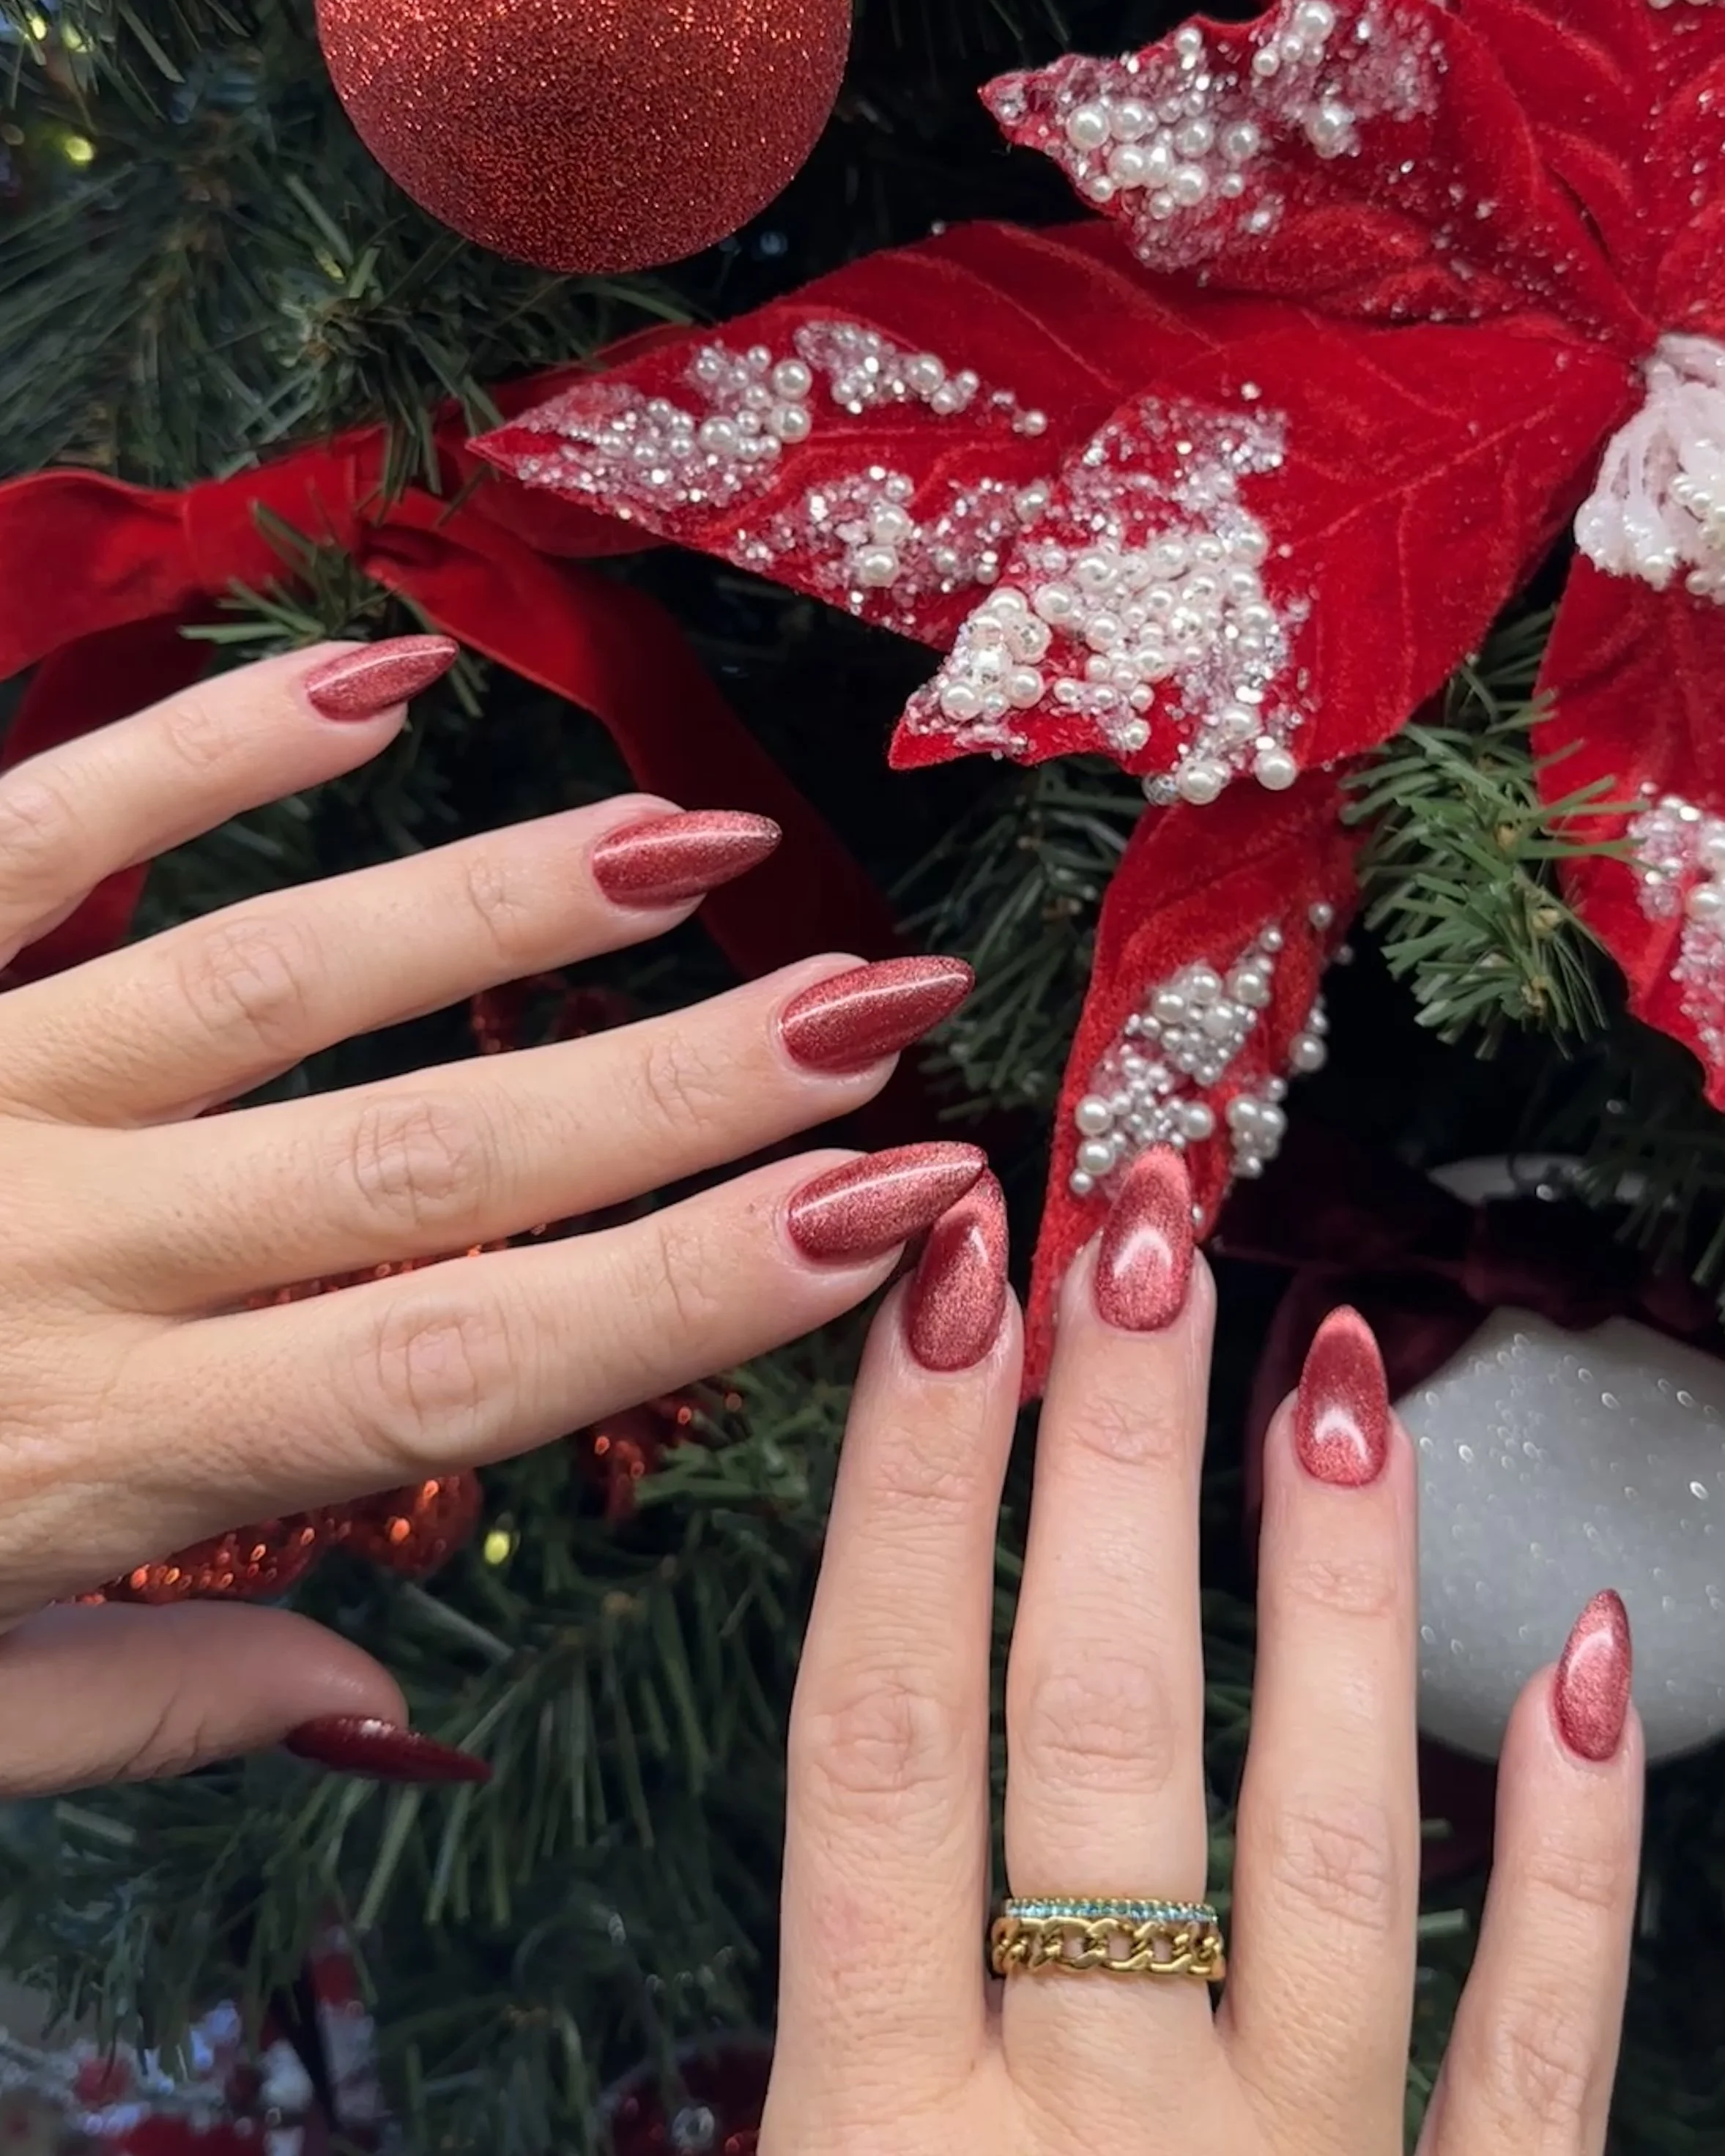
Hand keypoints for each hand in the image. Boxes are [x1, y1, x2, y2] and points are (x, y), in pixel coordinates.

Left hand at [0, 637, 982, 1794]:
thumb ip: (158, 1698)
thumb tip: (390, 1698)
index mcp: (95, 1455)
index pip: (467, 1365)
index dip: (697, 1286)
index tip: (881, 1211)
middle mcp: (60, 1257)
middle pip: (431, 1162)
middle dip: (687, 1083)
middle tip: (879, 998)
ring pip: (278, 982)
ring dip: (506, 907)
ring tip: (698, 847)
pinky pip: (42, 832)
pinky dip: (207, 746)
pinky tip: (376, 684)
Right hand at [765, 1149, 1642, 2155]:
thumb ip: (812, 2040)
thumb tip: (845, 1797)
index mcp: (879, 2132)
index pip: (882, 1736)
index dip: (910, 1484)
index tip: (946, 1285)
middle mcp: (1097, 2147)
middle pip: (1099, 1733)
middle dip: (1117, 1460)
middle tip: (1141, 1240)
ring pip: (1325, 1841)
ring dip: (1330, 1585)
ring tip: (1332, 1369)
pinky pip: (1538, 2047)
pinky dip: (1570, 1852)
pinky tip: (1583, 1657)